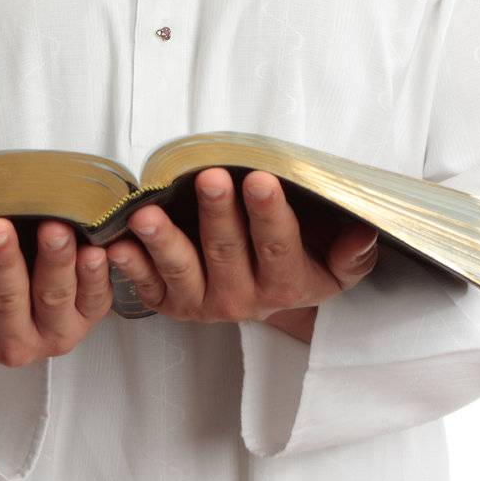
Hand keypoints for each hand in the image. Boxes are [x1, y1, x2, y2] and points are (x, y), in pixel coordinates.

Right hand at [0, 218, 113, 365]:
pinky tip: (97, 247)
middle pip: (3, 303)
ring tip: (54, 227)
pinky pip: (97, 299)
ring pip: (53, 300)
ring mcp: (52, 334)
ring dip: (55, 264)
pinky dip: (98, 274)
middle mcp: (7, 344)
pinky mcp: (89, 318)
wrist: (23, 292)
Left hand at [104, 169, 379, 326]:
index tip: (259, 178)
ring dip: (163, 241)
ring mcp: (202, 301)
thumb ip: (353, 252)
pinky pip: (146, 286)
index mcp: (286, 283)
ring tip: (147, 215)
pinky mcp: (169, 302)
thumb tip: (365, 231)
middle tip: (208, 178)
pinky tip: (114, 245)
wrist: (271, 298)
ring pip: (181, 270)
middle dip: (217, 213)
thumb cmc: (304, 261)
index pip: (278, 245)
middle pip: (227, 250)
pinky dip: (129, 266)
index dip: (268, 213)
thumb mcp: (337, 263)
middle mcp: (242, 297)